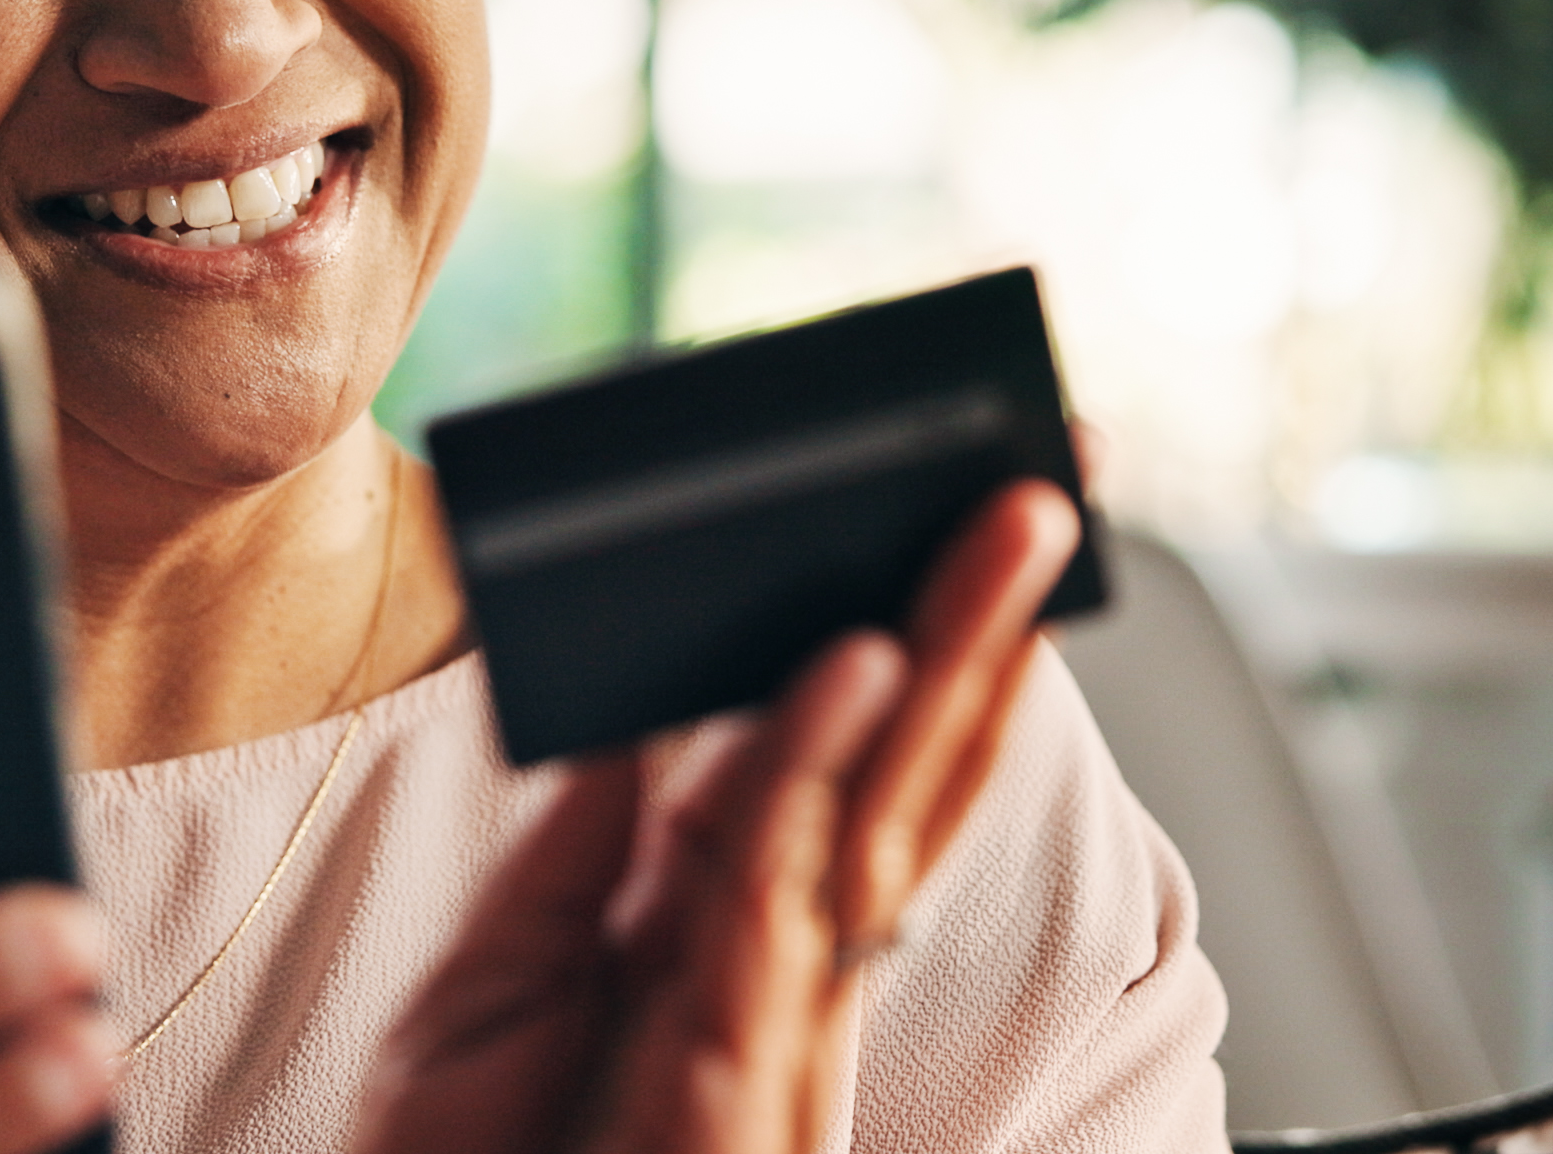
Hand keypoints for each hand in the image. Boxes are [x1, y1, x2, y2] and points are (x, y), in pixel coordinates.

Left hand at [357, 479, 1083, 1153]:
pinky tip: (845, 662)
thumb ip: (583, 848)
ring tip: (1000, 524)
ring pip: (878, 810)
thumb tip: (647, 699)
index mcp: (741, 940)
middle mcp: (783, 973)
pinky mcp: (723, 1074)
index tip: (982, 528)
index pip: (857, 768)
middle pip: (907, 770)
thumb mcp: (502, 980)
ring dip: (947, 657)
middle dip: (989, 625)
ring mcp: (769, 1022)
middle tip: (1049, 478)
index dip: (929, 654)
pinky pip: (773, 889)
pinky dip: (810, 766)